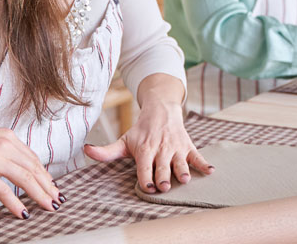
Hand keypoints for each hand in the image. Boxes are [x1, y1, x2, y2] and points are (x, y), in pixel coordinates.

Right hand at [0, 116, 59, 218]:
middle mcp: (5, 145)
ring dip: (40, 195)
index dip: (45, 174)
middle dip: (48, 187)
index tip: (52, 186)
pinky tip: (23, 214)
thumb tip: (10, 165)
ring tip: (49, 208)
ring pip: (26, 179)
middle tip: (58, 200)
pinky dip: (16, 204)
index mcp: (7, 137)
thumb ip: (0, 150)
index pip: (33, 158)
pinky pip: (4, 191)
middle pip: (34, 169)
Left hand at [85, 98, 211, 193]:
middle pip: (163, 166)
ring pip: (180, 162)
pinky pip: (197, 156)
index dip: (146, 177)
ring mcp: (176, 148)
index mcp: (145, 149)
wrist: (161, 108)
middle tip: (165, 186)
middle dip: (164, 176)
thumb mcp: (124, 140)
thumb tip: (86, 151)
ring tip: (185, 178)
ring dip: (183, 170)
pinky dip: (204, 163)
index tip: (148, 187)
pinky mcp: (188, 146)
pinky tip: (210, 171)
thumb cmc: (141, 131)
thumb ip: (106, 151)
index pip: (145, 167)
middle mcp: (161, 149)